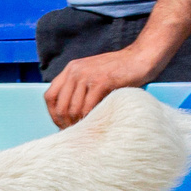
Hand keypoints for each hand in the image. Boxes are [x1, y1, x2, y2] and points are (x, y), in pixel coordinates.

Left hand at [43, 43, 161, 127]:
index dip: (53, 114)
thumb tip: (69, 114)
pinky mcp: (101, 82)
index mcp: (70, 70)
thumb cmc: (119, 70)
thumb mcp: (92, 74)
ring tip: (85, 131)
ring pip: (73, 109)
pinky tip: (95, 123)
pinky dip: (89, 119)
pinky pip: (88, 107)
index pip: (50, 96)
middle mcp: (74, 71)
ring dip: (78, 123)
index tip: (61, 125)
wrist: (141, 57)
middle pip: (60, 105)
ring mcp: (87, 76)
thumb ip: (79, 88)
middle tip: (74, 133)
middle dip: (65, 123)